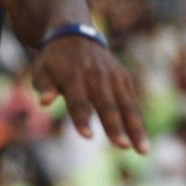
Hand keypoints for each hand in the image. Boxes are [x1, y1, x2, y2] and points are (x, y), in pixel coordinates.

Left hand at [32, 37, 148, 154]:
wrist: (75, 34)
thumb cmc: (53, 61)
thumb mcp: (41, 69)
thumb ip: (44, 86)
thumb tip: (43, 101)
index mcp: (73, 74)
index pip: (78, 100)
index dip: (81, 118)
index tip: (87, 136)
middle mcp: (97, 75)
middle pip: (107, 104)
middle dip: (115, 126)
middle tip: (122, 146)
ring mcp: (113, 76)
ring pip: (127, 105)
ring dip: (135, 128)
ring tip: (143, 151)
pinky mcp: (124, 78)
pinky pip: (132, 102)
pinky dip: (137, 121)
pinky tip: (142, 143)